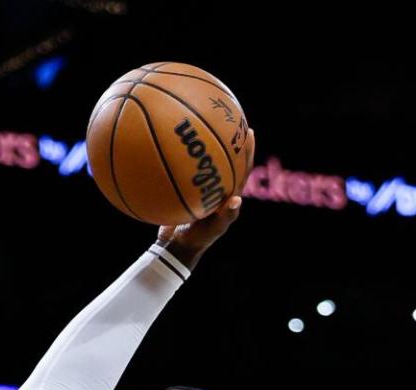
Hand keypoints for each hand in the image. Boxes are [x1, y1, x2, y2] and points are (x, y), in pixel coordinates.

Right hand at [156, 128, 254, 268]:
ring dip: (202, 141)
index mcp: (228, 192)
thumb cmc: (198, 241)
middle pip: (225, 156)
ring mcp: (200, 186)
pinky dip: (178, 157)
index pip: (242, 166)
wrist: (176, 247)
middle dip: (227, 137)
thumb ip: (225, 217)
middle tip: (227, 116)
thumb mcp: (213, 230)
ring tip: (198, 120)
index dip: (247, 149)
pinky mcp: (184, 188)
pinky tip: (168, 143)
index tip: (248, 130)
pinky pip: (182, 168)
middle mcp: (216, 186)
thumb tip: (237, 201)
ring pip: (203, 159)